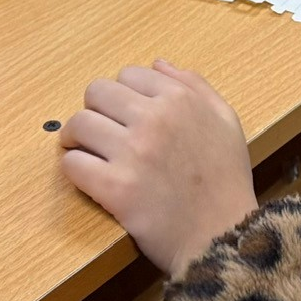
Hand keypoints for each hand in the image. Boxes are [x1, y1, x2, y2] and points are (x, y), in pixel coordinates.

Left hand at [59, 61, 260, 277]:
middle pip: (96, 93)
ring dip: (78, 138)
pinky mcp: (115, 188)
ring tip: (88, 153)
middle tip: (102, 133)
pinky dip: (76, 169)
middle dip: (97, 110)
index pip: (128, 75)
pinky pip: (73, 164)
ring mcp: (132, 153)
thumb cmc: (226, 181)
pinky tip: (91, 178)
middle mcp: (154, 118)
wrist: (223, 237)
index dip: (124, 95)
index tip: (125, 115)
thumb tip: (157, 63)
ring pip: (79, 124)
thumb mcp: (226, 121)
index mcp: (180, 99)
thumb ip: (195, 86)